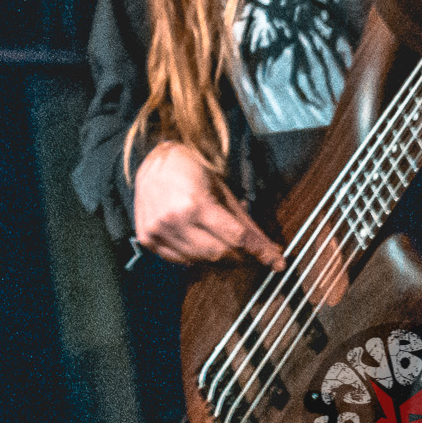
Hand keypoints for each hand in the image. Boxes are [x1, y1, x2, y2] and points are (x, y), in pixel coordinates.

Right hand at [132, 142, 286, 267]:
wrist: (153, 161)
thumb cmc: (191, 171)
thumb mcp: (223, 192)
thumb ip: (247, 225)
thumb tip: (272, 252)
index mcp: (194, 204)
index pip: (236, 238)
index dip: (259, 251)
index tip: (275, 261)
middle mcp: (173, 220)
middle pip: (219, 254)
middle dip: (240, 257)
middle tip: (249, 252)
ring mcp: (157, 230)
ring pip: (200, 261)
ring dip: (218, 258)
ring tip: (223, 245)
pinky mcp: (147, 238)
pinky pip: (179, 260)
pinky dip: (194, 257)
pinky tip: (199, 242)